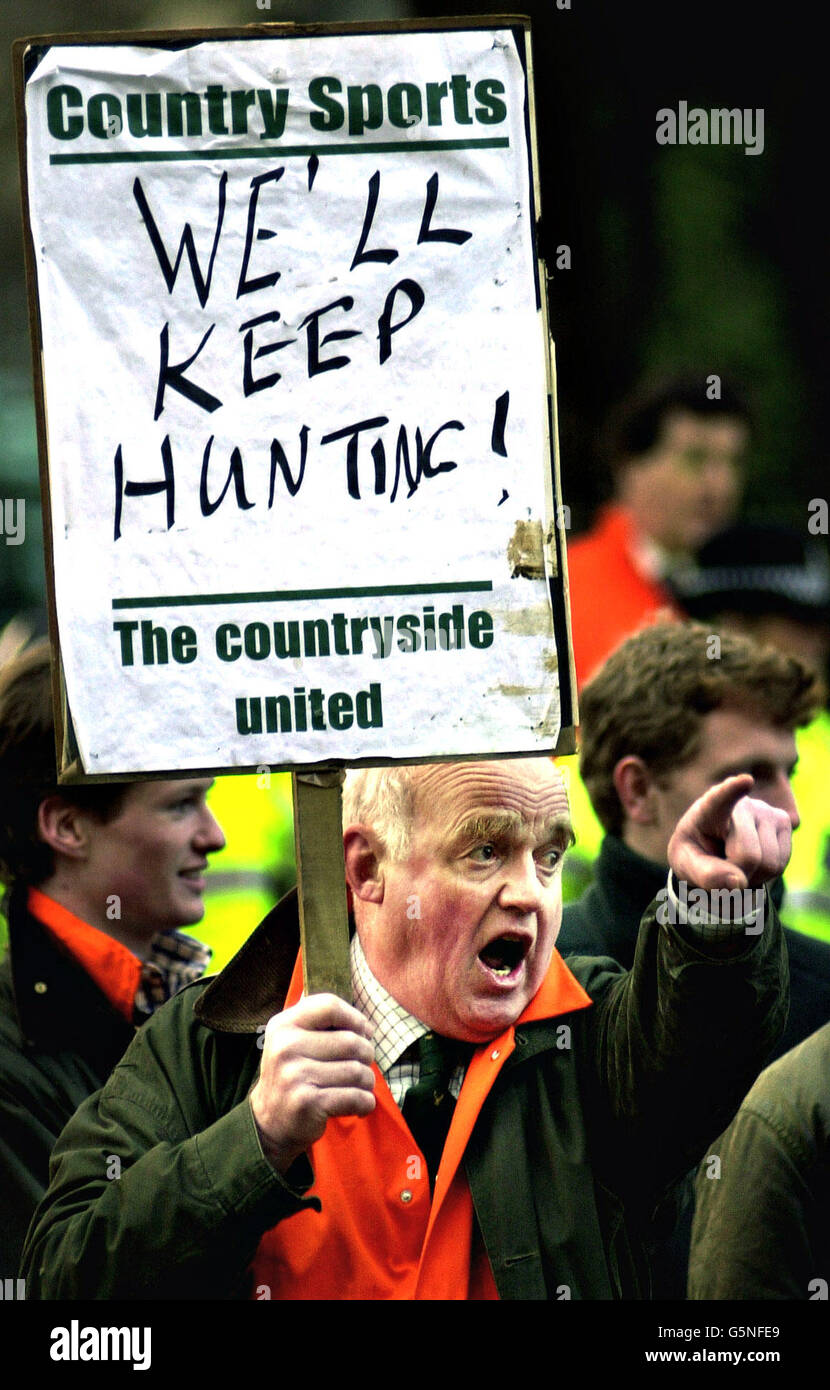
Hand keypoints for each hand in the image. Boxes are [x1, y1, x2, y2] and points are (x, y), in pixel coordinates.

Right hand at [249, 993, 375, 1173]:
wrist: (270, 1122)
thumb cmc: (293, 1075)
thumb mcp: (293, 1040)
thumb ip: (321, 1022)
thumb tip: (364, 1020)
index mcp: (283, 1025)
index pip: (330, 1006)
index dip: (355, 1018)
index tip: (363, 1033)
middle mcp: (285, 1047)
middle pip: (351, 1041)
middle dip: (367, 1055)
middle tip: (362, 1067)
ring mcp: (294, 1076)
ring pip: (357, 1071)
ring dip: (368, 1082)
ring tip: (360, 1088)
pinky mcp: (307, 1103)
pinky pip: (355, 1097)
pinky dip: (366, 1102)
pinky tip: (360, 1106)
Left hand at [667, 774, 792, 892]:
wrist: (713, 848)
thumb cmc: (696, 853)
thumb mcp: (687, 866)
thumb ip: (705, 875)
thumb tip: (737, 883)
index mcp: (708, 810)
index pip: (720, 799)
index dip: (732, 790)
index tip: (744, 781)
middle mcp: (742, 804)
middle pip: (749, 856)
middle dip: (737, 873)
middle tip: (723, 868)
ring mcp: (767, 811)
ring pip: (770, 864)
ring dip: (752, 876)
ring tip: (737, 863)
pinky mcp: (784, 822)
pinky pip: (781, 864)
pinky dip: (766, 875)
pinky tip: (753, 862)